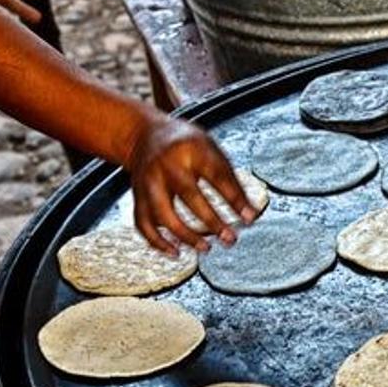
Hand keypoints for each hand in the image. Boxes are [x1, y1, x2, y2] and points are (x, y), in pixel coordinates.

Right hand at [125, 116, 257, 255]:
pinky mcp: (137, 196)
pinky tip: (175, 252)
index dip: (235, 199)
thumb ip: (229, 178)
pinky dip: (157, 241)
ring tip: (206, 247)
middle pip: (190, 196)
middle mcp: (166, 165)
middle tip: (230, 238)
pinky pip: (143, 223)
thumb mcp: (211, 149)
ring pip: (163, 214)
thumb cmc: (185, 144)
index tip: (250, 217)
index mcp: (190, 149)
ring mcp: (148, 182)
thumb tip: (250, 211)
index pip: (217, 176)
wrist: (144, 133)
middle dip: (212, 222)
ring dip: (186, 235)